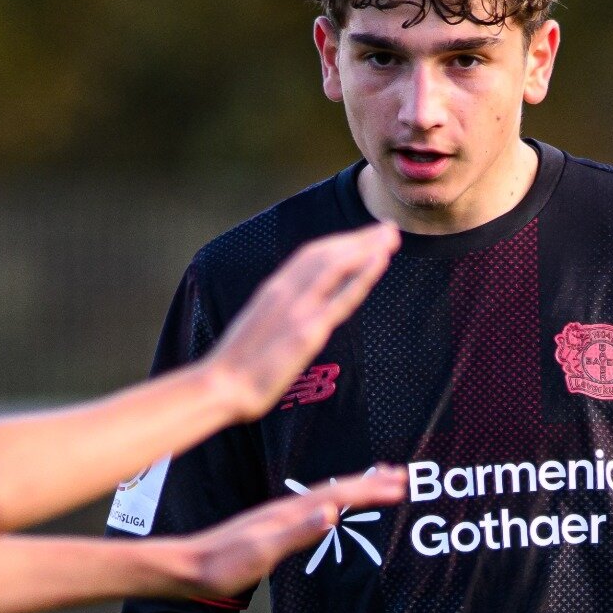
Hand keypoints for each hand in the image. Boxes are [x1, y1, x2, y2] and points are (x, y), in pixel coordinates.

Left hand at [178, 466, 405, 597]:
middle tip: (401, 476)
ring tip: (377, 483)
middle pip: (335, 489)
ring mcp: (278, 515)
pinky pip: (313, 508)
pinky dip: (333, 502)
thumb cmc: (222, 566)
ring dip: (354, 489)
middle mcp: (285, 508)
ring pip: (326, 496)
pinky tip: (334, 507)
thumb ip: (297, 533)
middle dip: (369, 483)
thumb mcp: (261, 553)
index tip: (399, 484)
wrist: (187, 568)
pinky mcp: (271, 526)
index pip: (338, 495)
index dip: (369, 490)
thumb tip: (331, 514)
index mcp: (288, 513)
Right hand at [204, 223, 397, 419]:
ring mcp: (298, 310)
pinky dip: (363, 276)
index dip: (339, 242)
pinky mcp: (307, 332)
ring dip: (367, 248)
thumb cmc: (235, 365)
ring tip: (392, 237)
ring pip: (337, 266)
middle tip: (388, 228)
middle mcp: (286, 292)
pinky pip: (341, 298)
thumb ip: (277, 314)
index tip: (362, 236)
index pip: (310, 255)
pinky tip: (381, 261)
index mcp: (273, 290)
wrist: (220, 384)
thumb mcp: (256, 327)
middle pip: (328, 253)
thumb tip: (292, 315)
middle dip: (360, 238)